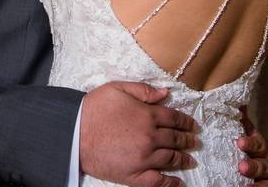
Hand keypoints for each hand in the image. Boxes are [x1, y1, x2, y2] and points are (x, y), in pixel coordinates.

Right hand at [79, 82, 197, 186]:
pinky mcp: (135, 175)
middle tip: (194, 142)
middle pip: (176, 139)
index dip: (186, 122)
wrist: (73, 133)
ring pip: (171, 159)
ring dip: (183, 159)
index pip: (174, 119)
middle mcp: (150, 138)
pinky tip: (178, 182)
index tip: (193, 125)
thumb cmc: (93, 109)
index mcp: (148, 116)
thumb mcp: (117, 89)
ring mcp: (144, 158)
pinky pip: (158, 182)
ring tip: (189, 159)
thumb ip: (143, 90)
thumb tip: (165, 92)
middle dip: (187, 140)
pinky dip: (171, 183)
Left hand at [237, 106, 267, 185]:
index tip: (240, 142)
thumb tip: (238, 101)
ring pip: (266, 180)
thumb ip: (237, 119)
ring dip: (256, 180)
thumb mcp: (236, 132)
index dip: (251, 143)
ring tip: (244, 180)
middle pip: (264, 164)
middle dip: (253, 166)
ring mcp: (265, 177)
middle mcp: (264, 161)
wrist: (239, 168)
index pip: (257, 143)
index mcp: (257, 145)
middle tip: (241, 167)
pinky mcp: (263, 186)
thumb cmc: (236, 147)